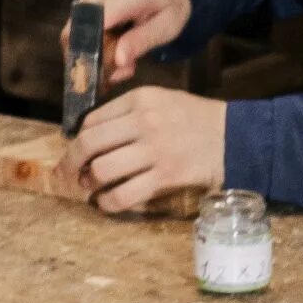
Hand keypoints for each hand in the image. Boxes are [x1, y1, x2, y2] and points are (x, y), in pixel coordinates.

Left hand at [69, 86, 225, 214]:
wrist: (236, 138)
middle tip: (67, 174)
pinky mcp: (165, 176)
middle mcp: (144, 121)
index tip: (74, 152)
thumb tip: (91, 134)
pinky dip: (108, 202)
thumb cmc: (197, 120)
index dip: (76, 140)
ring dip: (89, 184)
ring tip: (89, 189)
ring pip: (102, 170)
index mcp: (141, 98)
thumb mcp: (163, 100)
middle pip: (89, 143)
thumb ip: (130, 111)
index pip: (92, 120)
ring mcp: (155, 150)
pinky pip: (124, 194)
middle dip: (70, 163)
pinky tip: (107, 203)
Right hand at [74, 0, 192, 83]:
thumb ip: (141, 41)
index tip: (101, 72)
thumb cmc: (170, 4)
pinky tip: (114, 50)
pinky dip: (93, 41)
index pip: (96, 21)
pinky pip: (80, 23)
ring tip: (122, 64)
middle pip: (80, 27)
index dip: (92, 48)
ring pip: (76, 28)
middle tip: (118, 73)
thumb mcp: (167, 27)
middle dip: (91, 56)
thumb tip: (117, 60)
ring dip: (93, 51)